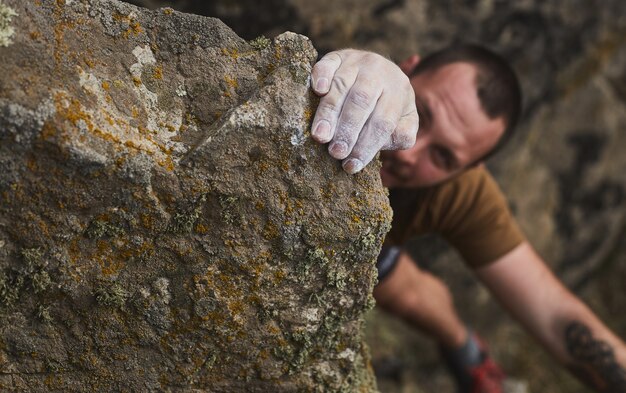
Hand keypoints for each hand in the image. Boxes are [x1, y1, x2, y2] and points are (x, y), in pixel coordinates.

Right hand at [310, 49, 418, 173]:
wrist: (381, 71)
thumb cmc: (388, 106)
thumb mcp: (404, 119)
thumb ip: (401, 133)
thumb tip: (385, 141)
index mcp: (399, 90)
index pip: (383, 122)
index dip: (366, 145)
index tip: (351, 165)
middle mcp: (380, 71)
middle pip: (362, 102)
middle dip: (348, 130)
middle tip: (336, 152)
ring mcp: (358, 60)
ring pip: (342, 85)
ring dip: (329, 112)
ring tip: (320, 137)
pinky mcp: (338, 56)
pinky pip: (328, 62)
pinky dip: (322, 75)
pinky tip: (318, 91)